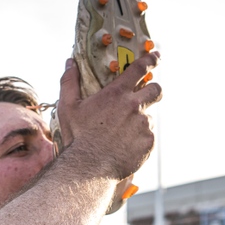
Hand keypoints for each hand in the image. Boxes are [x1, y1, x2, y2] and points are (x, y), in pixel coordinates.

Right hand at [55, 51, 161, 181]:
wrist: (89, 167)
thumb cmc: (77, 137)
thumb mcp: (68, 107)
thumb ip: (69, 82)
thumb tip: (70, 62)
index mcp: (117, 93)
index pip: (139, 68)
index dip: (150, 60)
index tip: (156, 57)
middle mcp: (134, 106)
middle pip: (156, 90)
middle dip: (153, 90)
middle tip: (146, 95)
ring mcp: (143, 125)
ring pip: (149, 117)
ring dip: (139, 121)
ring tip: (123, 134)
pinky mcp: (148, 143)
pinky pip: (148, 137)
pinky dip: (139, 140)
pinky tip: (125, 147)